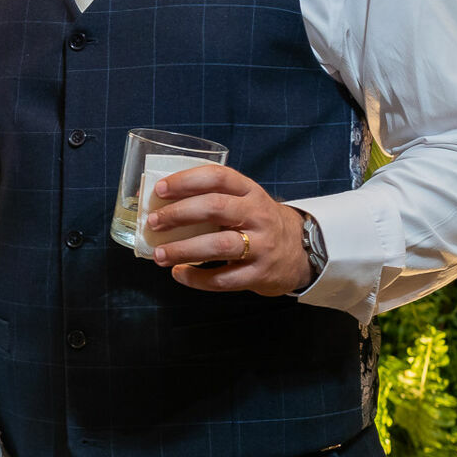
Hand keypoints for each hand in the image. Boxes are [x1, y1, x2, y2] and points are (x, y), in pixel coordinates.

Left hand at [146, 164, 311, 296]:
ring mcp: (262, 245)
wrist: (302, 252)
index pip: (218, 177)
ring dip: (183, 250)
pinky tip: (179, 274)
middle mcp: (258, 215)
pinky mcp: (260, 274)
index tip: (160, 189)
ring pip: (218, 246)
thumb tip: (159, 203)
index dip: (186, 181)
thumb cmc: (258, 223)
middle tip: (154, 222)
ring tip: (159, 255)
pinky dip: (197, 278)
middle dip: (179, 214)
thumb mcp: (245, 202)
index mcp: (250, 191)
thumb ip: (213, 199)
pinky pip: (224, 279)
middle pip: (215, 208)